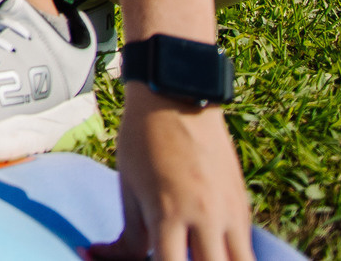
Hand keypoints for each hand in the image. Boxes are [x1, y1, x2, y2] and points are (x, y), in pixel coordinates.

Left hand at [88, 87, 253, 260]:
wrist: (177, 97)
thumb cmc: (143, 139)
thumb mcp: (128, 187)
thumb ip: (127, 235)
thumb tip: (95, 256)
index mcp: (168, 214)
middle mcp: (205, 218)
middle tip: (171, 258)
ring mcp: (230, 214)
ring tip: (196, 256)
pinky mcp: (243, 208)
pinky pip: (244, 250)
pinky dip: (231, 258)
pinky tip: (209, 253)